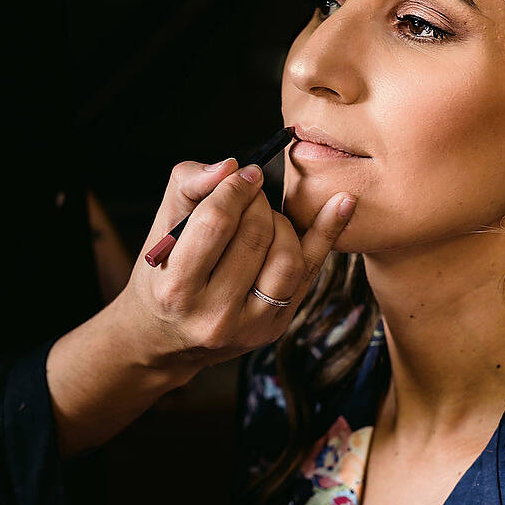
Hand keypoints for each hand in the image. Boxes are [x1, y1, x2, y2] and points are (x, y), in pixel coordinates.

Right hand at [114, 157, 355, 373]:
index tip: (245, 173)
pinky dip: (327, 233)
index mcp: (177, 288)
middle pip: (255, 237)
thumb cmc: (163, 274)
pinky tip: (343, 203)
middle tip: (251, 194)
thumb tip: (231, 166)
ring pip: (287, 257)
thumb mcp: (161, 228)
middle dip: (258, 202)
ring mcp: (250, 326)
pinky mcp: (276, 327)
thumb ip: (188, 186)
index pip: (215, 224)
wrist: (166, 338)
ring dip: (282, 222)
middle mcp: (214, 315)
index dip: (235, 189)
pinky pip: (309, 273)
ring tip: (266, 216)